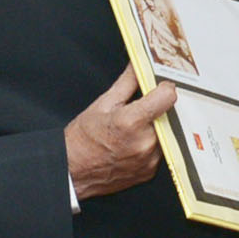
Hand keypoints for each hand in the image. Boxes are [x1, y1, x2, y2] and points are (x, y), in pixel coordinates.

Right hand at [66, 67, 175, 201]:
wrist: (70, 172)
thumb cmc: (81, 140)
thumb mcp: (102, 104)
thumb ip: (127, 82)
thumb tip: (139, 65)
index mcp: (131, 122)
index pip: (168, 96)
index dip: (164, 88)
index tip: (159, 87)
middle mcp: (144, 142)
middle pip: (168, 115)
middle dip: (157, 109)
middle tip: (140, 110)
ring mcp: (149, 159)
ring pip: (166, 133)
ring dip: (156, 128)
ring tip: (132, 130)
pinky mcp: (150, 171)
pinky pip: (161, 151)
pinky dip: (151, 145)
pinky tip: (133, 143)